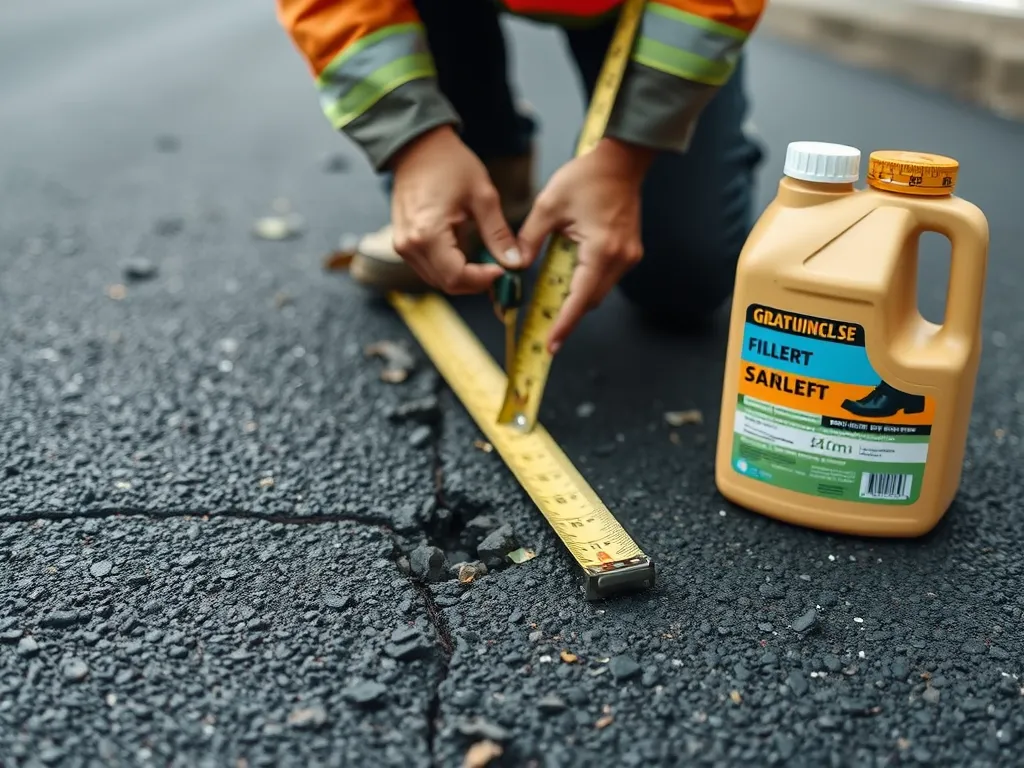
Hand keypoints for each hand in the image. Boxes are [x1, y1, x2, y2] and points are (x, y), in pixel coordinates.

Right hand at [388, 125, 521, 293]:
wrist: (419, 146)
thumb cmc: (450, 164)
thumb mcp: (483, 197)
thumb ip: (498, 234)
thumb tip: (514, 262)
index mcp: (427, 234)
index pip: (456, 277)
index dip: (482, 280)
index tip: (503, 270)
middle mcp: (410, 246)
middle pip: (446, 283)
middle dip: (475, 282)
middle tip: (499, 268)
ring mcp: (402, 246)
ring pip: (437, 279)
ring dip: (463, 276)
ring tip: (485, 259)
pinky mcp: (403, 244)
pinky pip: (429, 267)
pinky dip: (450, 267)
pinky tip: (467, 252)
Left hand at [517, 137, 653, 352]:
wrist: (620, 161)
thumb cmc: (586, 177)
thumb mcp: (548, 206)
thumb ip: (529, 239)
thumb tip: (515, 266)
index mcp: (601, 249)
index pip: (580, 298)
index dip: (564, 324)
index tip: (551, 343)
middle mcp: (620, 258)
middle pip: (590, 300)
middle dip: (567, 314)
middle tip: (542, 328)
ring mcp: (628, 256)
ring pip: (597, 291)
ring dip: (575, 297)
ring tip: (550, 302)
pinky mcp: (628, 252)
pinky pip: (604, 277)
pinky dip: (585, 282)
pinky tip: (567, 277)